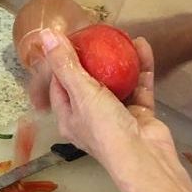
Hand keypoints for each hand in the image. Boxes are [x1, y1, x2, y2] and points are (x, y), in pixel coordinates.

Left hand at [37, 29, 167, 157]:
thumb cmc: (105, 128)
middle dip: (94, 58)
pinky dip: (140, 67)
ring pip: (117, 82)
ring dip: (120, 60)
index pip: (59, 86)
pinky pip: (139, 86)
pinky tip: (142, 46)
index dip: (61, 63)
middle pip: (89, 82)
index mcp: (69, 117)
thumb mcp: (81, 92)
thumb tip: (45, 34)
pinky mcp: (140, 114)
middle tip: (98, 34)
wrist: (146, 157)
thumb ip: (66, 64)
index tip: (68, 39)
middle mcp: (91, 117)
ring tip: (121, 35)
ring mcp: (117, 116)